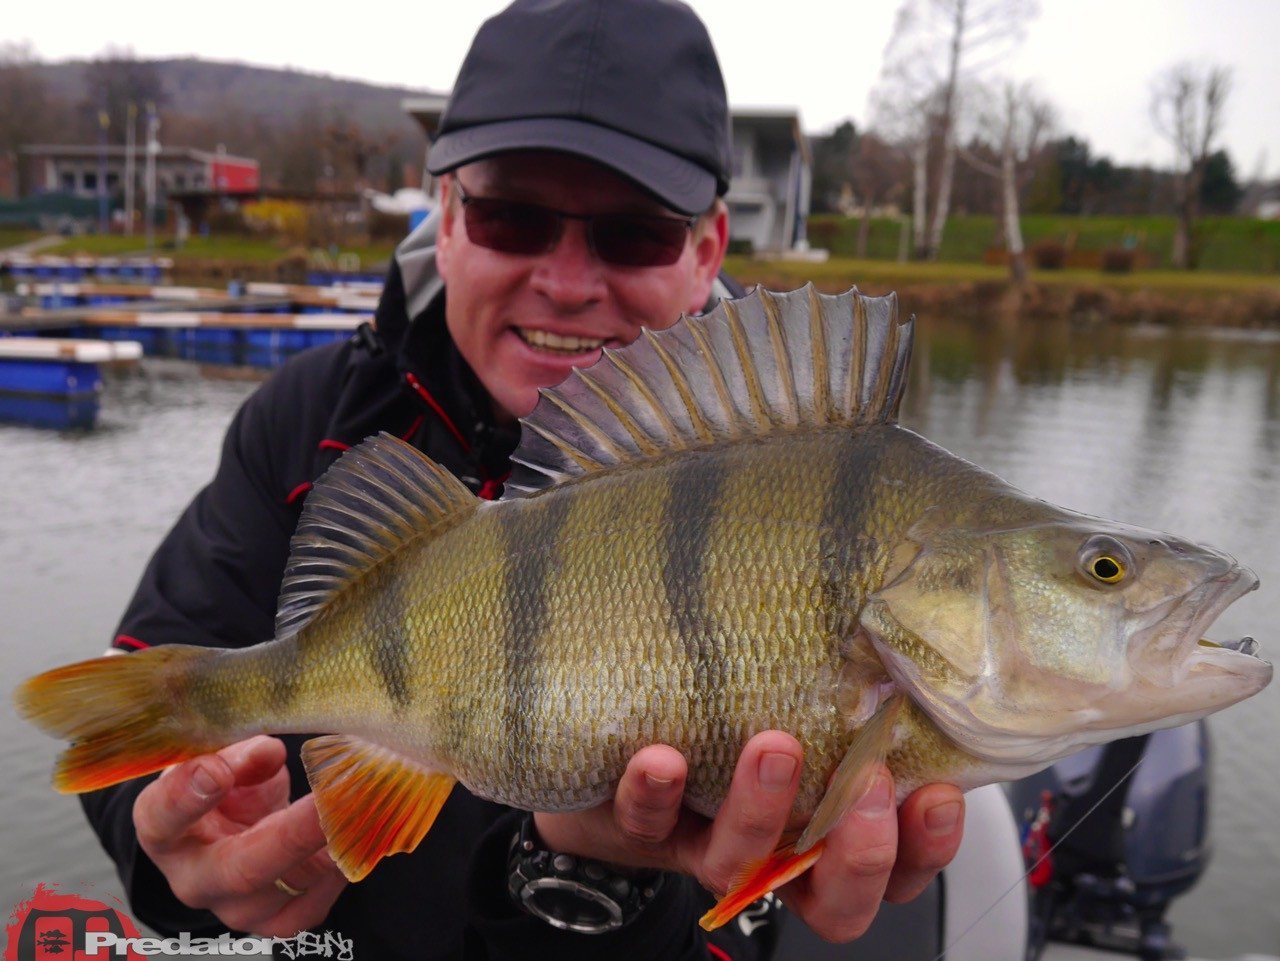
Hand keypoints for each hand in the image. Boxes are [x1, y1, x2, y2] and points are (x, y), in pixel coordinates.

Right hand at [133, 736, 346, 936]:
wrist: (235, 831)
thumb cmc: (225, 788)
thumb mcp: (222, 756)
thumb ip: (239, 752)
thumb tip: (266, 753)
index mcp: (164, 829)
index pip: (163, 817)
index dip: (187, 795)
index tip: (216, 771)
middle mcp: (195, 879)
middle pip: (240, 868)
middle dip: (292, 833)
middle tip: (330, 798)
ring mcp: (237, 908)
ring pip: (290, 887)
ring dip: (334, 845)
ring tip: (365, 804)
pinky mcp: (279, 921)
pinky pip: (317, 902)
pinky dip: (345, 865)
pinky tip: (362, 830)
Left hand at [534, 732, 964, 941]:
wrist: (604, 745)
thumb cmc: (720, 721)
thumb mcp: (794, 704)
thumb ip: (844, 692)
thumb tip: (898, 635)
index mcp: (821, 831)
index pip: (894, 868)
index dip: (925, 849)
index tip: (939, 794)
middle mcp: (768, 854)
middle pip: (830, 901)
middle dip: (860, 854)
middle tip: (872, 785)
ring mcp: (702, 844)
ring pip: (740, 863)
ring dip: (763, 811)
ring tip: (775, 747)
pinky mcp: (637, 827)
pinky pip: (646, 824)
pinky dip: (657, 793)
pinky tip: (663, 758)